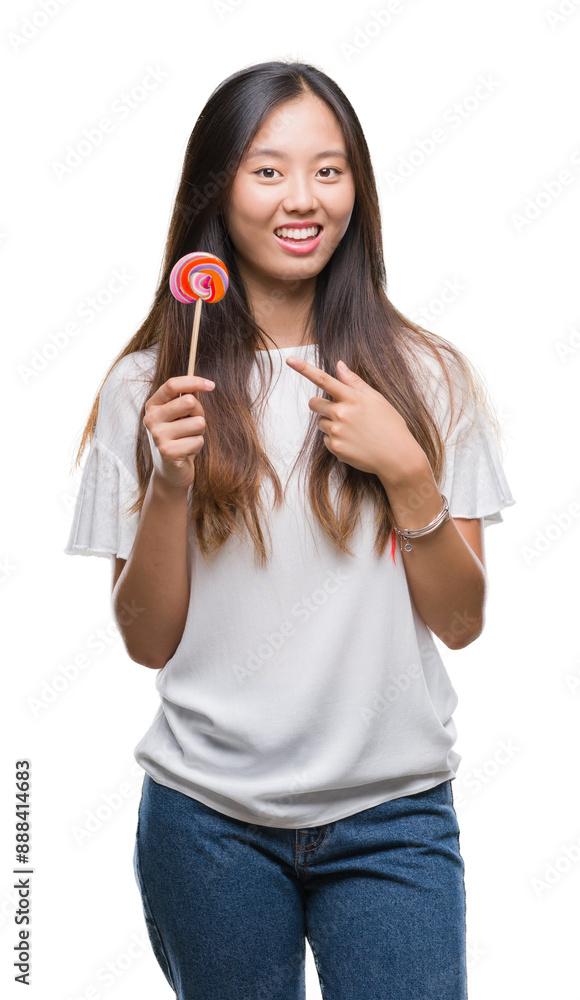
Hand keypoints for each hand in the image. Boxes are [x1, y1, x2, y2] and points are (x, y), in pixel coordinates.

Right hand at [143, 375, 214, 491]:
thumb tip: (201, 384)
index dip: (194, 381)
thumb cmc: (178, 438)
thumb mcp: (180, 415)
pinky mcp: (168, 451)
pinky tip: (187, 452)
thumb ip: (187, 398)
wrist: (170, 471)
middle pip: (189, 401)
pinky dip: (198, 446)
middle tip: (193, 424)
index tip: (211, 385)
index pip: (172, 385)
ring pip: (198, 422)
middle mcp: (151, 418)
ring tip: (188, 439)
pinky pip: (198, 440)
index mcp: (153, 405)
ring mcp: (157, 435)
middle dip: (199, 412)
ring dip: (199, 432)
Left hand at [285, 356, 427, 485]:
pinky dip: (335, 440)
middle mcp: (341, 413)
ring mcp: (337, 431)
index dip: (305, 369)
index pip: (324, 380)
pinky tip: (353, 442)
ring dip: (330, 423)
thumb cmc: (390, 425)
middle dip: (320, 405)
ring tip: (352, 430)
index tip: (290, 360)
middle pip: (314, 403)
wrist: (397, 457)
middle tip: (338, 411)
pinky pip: (325, 439)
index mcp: (353, 398)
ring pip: (320, 422)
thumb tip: (339, 365)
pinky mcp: (335, 447)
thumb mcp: (377, 399)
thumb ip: (355, 382)